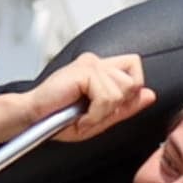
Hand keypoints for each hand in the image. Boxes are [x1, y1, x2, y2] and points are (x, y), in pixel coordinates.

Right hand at [19, 52, 152, 141]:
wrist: (32, 119)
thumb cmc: (58, 120)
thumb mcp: (99, 119)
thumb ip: (125, 106)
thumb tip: (150, 95)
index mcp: (100, 70)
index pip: (134, 67)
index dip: (131, 89)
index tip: (110, 107)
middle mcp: (96, 62)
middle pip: (133, 80)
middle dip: (117, 105)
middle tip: (92, 113)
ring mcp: (90, 64)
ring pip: (122, 91)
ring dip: (103, 113)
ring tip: (83, 115)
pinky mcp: (85, 70)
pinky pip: (108, 98)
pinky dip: (95, 114)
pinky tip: (78, 116)